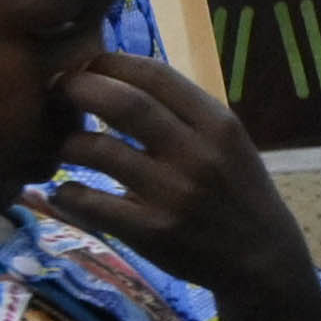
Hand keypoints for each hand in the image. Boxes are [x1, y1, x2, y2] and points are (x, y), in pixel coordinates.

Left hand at [41, 48, 296, 307]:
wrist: (262, 258)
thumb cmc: (236, 191)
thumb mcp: (227, 142)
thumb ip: (183, 112)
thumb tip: (118, 78)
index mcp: (218, 124)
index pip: (155, 75)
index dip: (111, 63)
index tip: (88, 65)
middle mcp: (197, 154)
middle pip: (123, 103)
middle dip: (80, 89)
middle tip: (58, 92)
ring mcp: (174, 194)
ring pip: (98, 151)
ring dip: (68, 144)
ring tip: (63, 147)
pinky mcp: (152, 231)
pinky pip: (90, 203)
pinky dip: (67, 194)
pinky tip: (66, 192)